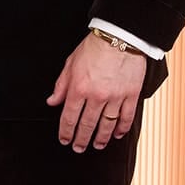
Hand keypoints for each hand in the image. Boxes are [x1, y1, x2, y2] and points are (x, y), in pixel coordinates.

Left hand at [46, 33, 145, 152]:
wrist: (119, 37)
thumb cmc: (95, 47)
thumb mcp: (70, 64)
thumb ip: (61, 85)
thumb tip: (52, 101)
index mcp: (79, 88)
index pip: (69, 117)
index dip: (66, 132)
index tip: (65, 140)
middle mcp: (96, 96)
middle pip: (87, 125)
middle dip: (81, 140)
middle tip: (79, 148)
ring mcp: (115, 97)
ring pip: (107, 125)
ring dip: (101, 138)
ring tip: (97, 145)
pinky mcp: (131, 94)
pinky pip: (126, 117)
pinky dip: (122, 128)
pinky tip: (118, 134)